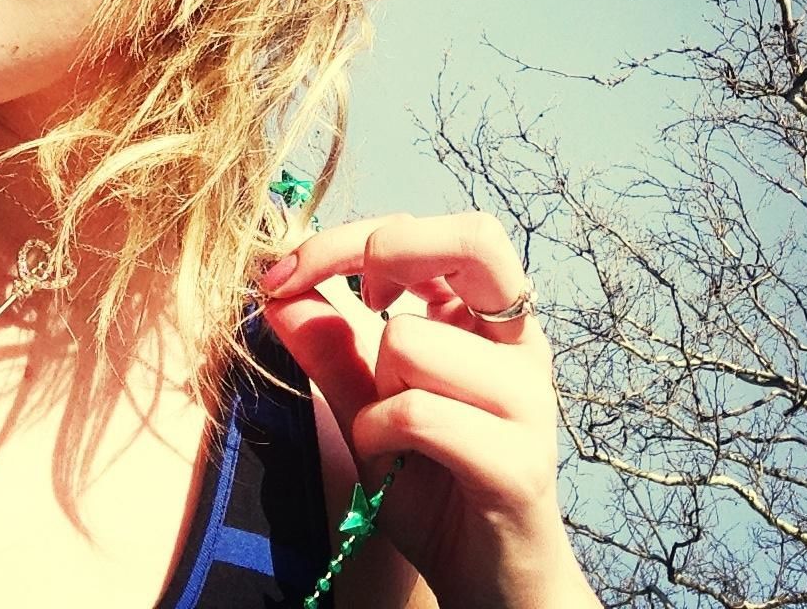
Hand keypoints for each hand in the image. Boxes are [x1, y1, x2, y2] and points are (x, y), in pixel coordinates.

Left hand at [261, 213, 597, 608]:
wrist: (490, 584)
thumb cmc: (435, 488)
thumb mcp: (368, 407)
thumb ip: (330, 348)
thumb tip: (278, 290)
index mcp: (491, 321)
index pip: (434, 233)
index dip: (349, 240)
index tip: (286, 274)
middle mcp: (520, 345)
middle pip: (474, 238)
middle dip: (383, 254)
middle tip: (357, 302)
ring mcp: (529, 400)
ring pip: (411, 340)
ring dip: (371, 392)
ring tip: (393, 435)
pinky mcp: (519, 460)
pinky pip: (415, 413)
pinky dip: (379, 438)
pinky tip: (397, 465)